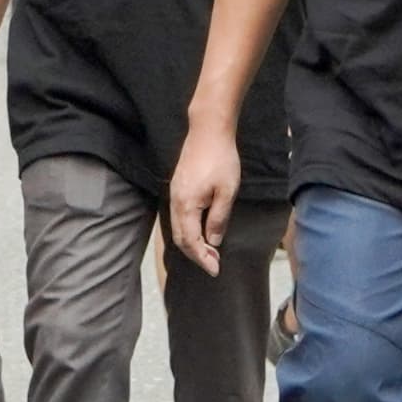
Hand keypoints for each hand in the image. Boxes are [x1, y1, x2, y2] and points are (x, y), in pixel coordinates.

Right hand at [164, 119, 240, 273]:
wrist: (208, 131)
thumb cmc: (221, 160)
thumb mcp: (227, 192)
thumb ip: (219, 219)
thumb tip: (213, 241)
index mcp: (186, 205)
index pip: (191, 241)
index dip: (202, 258)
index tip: (215, 270)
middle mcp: (175, 202)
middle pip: (181, 239)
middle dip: (196, 255)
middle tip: (214, 264)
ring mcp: (174, 195)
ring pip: (178, 229)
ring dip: (193, 244)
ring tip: (210, 252)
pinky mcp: (178, 188)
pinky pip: (179, 218)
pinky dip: (189, 231)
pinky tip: (201, 232)